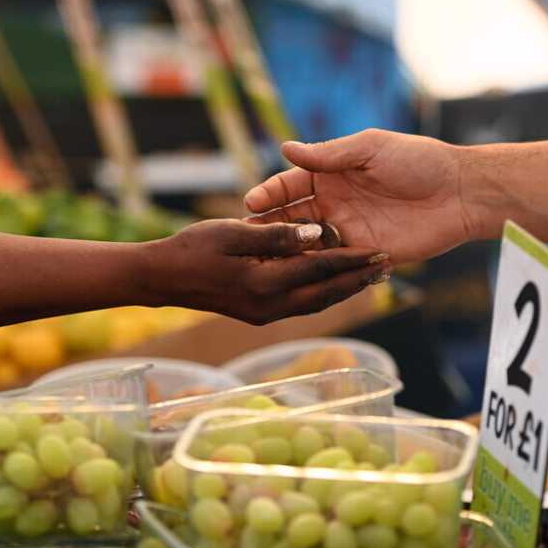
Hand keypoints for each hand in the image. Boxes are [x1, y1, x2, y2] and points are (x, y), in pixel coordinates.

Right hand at [147, 219, 390, 324]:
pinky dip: (323, 294)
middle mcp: (269, 305)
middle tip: (387, 269)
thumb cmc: (191, 248)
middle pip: (326, 293)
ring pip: (316, 303)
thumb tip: (315, 234)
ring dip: (344, 291)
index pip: (320, 268)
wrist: (160, 278)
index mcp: (264, 282)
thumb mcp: (232, 232)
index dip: (352, 259)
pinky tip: (335, 287)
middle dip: (358, 281)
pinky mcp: (259, 314)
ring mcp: (264, 314)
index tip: (380, 251)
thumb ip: (276, 234)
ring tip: (371, 278)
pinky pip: (301, 305)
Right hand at [243, 130, 475, 262]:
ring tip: (265, 262)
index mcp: (332, 175)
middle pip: (291, 218)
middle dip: (268, 227)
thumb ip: (328, 155)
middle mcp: (334, 203)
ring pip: (306, 245)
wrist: (461, 193)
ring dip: (287, 252)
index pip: (289, 185)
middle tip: (247, 238)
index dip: (269, 194)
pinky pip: (332, 264)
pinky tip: (295, 275)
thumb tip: (286, 149)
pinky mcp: (363, 255)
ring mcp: (347, 231)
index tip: (251, 204)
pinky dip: (313, 269)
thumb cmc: (419, 161)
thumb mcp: (370, 148)